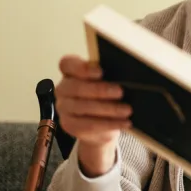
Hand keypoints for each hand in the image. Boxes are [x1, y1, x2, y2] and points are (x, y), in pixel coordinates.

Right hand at [55, 55, 131, 175]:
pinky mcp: (69, 125)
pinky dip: (109, 124)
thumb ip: (110, 76)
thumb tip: (127, 74)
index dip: (82, 67)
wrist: (102, 125)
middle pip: (76, 87)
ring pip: (84, 107)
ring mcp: (64, 107)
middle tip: (120, 92)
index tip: (100, 71)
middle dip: (100, 90)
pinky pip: (88, 125)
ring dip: (108, 109)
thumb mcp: (108, 83)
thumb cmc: (106, 97)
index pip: (67, 64)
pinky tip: (124, 122)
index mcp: (71, 73)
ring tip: (127, 110)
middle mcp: (63, 89)